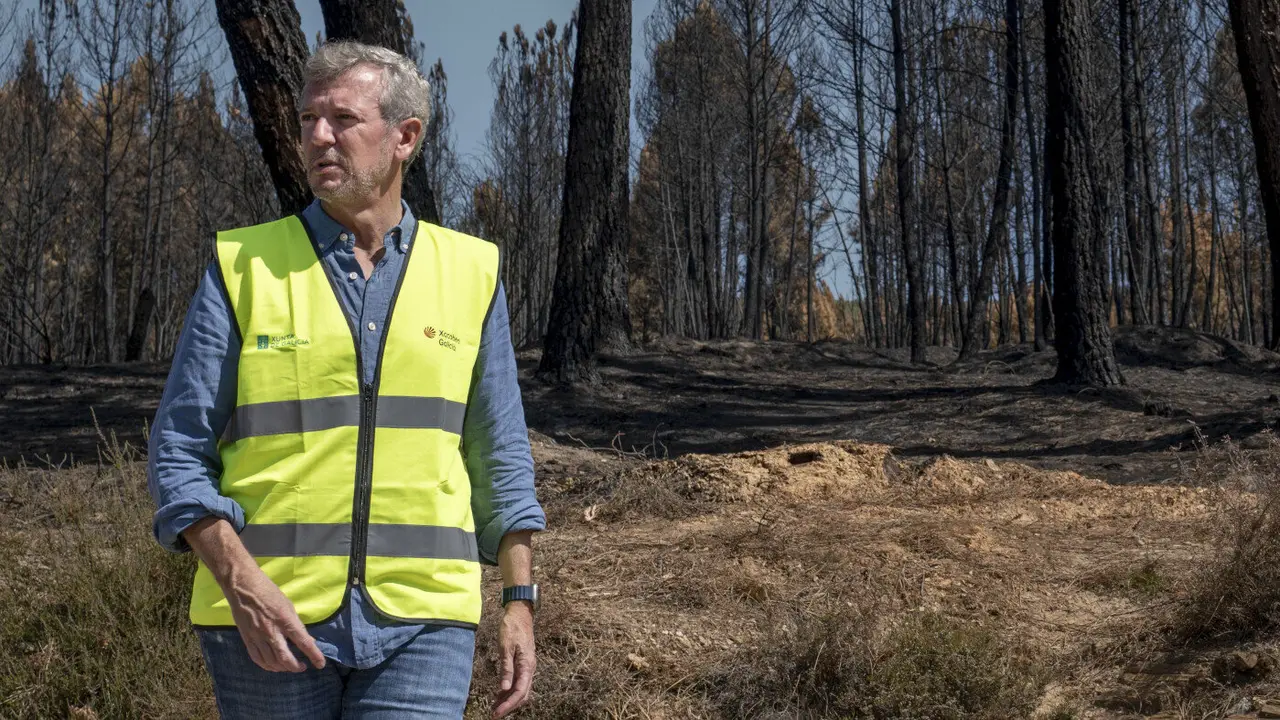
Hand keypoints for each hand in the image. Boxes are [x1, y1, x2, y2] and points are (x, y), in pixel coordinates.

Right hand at [226, 563, 325, 672]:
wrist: (243, 588)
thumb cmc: (269, 593)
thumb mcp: (288, 605)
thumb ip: (296, 624)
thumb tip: (307, 640)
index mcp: (286, 620)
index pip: (303, 642)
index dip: (314, 655)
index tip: (320, 664)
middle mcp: (272, 631)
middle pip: (285, 658)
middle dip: (295, 667)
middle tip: (302, 667)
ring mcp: (258, 636)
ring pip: (271, 661)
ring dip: (282, 668)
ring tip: (289, 667)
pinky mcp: (247, 639)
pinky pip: (257, 658)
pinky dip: (267, 666)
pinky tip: (273, 666)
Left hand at [492, 602, 535, 717]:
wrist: (520, 613)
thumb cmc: (512, 628)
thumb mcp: (506, 647)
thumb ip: (506, 669)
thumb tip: (504, 689)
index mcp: (527, 665)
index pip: (519, 692)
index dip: (508, 705)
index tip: (497, 713)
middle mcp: (530, 668)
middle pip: (522, 695)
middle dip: (509, 706)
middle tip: (494, 714)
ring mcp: (527, 666)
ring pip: (521, 690)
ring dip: (509, 700)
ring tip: (494, 708)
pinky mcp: (523, 663)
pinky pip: (518, 682)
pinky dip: (509, 691)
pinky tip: (499, 695)